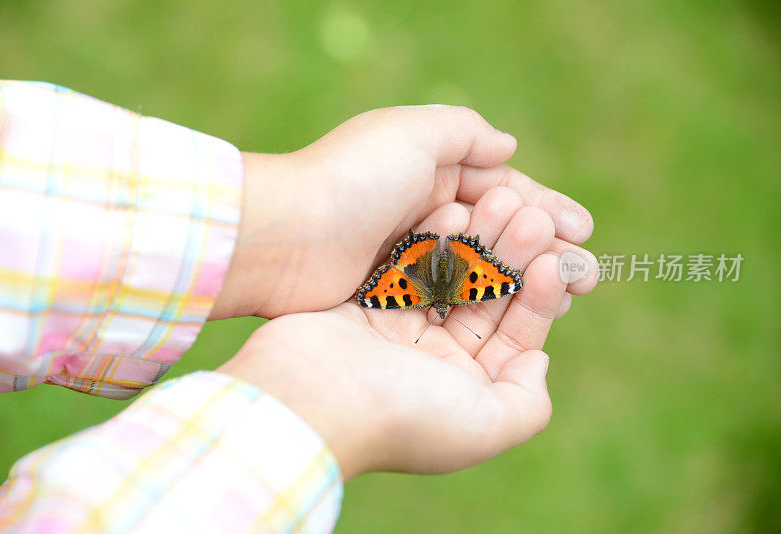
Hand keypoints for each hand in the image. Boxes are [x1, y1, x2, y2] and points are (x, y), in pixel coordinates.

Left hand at [209, 105, 595, 318]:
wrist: (284, 239)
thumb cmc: (350, 180)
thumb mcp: (411, 134)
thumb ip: (465, 134)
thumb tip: (509, 149)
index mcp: (426, 170)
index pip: (500, 188)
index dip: (545, 208)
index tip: (582, 231)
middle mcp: (419, 214)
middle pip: (496, 234)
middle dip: (544, 251)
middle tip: (588, 275)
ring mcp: (405, 258)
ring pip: (479, 269)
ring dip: (524, 281)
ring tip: (565, 296)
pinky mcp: (390, 297)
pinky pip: (451, 299)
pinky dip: (485, 304)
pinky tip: (516, 316)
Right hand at [218, 191, 588, 478]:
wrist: (307, 397)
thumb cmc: (401, 416)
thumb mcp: (484, 427)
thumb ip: (527, 403)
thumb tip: (538, 361)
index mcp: (463, 388)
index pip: (514, 336)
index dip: (540, 299)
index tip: (556, 263)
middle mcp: (434, 359)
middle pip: (484, 299)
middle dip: (512, 258)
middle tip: (532, 217)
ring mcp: (398, 329)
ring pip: (450, 275)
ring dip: (478, 240)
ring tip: (503, 201)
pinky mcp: (366, 302)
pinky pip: (408, 263)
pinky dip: (432, 238)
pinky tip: (455, 207)